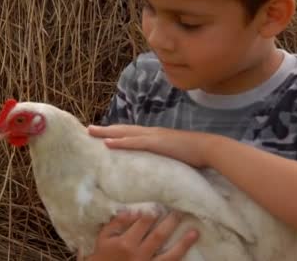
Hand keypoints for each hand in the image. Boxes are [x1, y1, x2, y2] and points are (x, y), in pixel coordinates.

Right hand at [84, 210, 198, 260]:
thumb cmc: (103, 255)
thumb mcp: (104, 237)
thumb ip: (116, 222)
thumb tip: (132, 210)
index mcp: (126, 242)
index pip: (143, 223)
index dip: (154, 212)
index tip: (162, 203)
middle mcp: (139, 254)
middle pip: (159, 235)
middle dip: (171, 222)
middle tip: (181, 211)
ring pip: (169, 255)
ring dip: (183, 243)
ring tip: (194, 232)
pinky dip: (178, 258)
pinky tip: (188, 252)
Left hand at [87, 124, 211, 167]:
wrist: (208, 148)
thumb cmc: (194, 154)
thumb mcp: (174, 155)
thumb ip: (164, 158)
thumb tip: (158, 167)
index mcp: (155, 136)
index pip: (131, 133)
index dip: (116, 133)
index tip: (102, 134)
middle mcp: (151, 132)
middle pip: (123, 130)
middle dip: (105, 129)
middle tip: (88, 129)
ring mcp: (153, 136)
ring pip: (124, 132)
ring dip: (106, 132)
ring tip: (91, 132)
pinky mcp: (156, 143)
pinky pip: (134, 142)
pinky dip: (120, 142)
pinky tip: (107, 143)